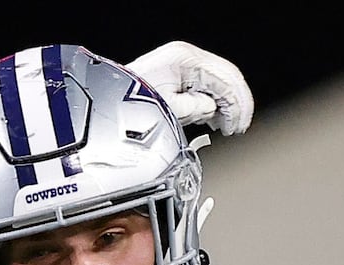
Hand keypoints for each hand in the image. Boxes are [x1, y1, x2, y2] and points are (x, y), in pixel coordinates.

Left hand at [127, 42, 254, 139]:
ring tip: (226, 127)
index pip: (226, 79)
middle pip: (226, 77)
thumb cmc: (129, 104)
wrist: (106, 103)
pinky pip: (206, 86)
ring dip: (225, 104)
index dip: (236, 105)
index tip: (236, 128)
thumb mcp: (168, 110)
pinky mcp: (177, 75)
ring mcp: (182, 64)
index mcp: (186, 59)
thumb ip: (197, 108)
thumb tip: (213, 110)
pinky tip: (214, 119)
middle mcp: (186, 57)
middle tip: (237, 128)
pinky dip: (213, 102)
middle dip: (235, 104)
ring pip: (218, 82)